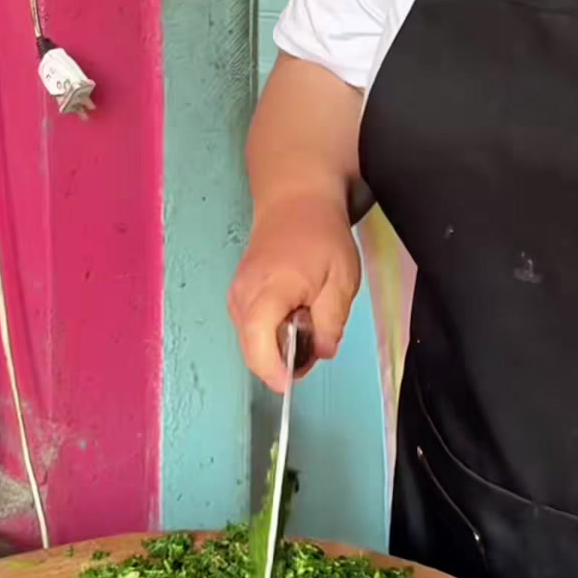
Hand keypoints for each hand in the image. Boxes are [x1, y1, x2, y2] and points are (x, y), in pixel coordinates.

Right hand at [228, 193, 360, 392]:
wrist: (295, 199)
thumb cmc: (321, 236)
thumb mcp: (342, 280)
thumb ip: (331, 321)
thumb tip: (321, 352)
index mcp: (268, 293)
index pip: (257, 347)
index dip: (274, 372)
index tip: (295, 379)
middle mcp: (242, 296)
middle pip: (252, 349)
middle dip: (281, 360)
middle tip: (316, 343)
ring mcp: (235, 294)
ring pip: (250, 340)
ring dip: (277, 345)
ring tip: (309, 323)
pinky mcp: (237, 293)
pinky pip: (250, 326)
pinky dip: (270, 331)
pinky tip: (294, 313)